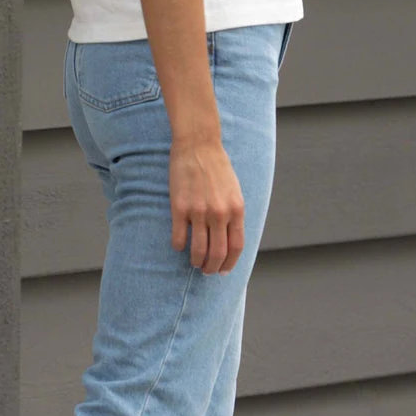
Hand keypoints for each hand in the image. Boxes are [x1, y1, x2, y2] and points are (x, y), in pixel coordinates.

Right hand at [169, 140, 244, 274]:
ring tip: (194, 263)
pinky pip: (179, 237)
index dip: (230, 264)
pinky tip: (179, 246)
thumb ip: (234, 215)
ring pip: (198, 250)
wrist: (198, 144)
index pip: (236, 247)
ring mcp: (199, 211)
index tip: (223, 271)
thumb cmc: (217, 168)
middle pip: (218, 253)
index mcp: (236, 209)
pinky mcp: (179, 207)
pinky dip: (179, 247)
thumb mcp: (234, 192)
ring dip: (196, 261)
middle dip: (212, 267)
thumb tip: (230, 240)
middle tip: (207, 271)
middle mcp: (219, 213)